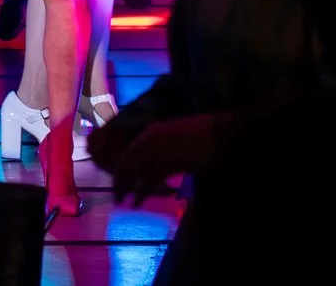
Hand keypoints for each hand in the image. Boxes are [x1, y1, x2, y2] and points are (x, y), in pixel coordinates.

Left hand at [99, 114, 222, 201]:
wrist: (219, 133)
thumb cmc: (200, 133)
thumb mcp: (173, 135)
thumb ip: (158, 146)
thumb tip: (147, 164)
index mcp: (150, 132)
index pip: (126, 153)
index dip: (119, 169)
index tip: (116, 181)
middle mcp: (150, 141)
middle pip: (126, 165)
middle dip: (118, 182)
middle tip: (115, 196)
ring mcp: (159, 152)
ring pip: (134, 174)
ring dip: (126, 189)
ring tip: (121, 202)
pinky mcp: (170, 164)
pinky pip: (149, 181)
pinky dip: (141, 193)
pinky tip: (137, 203)